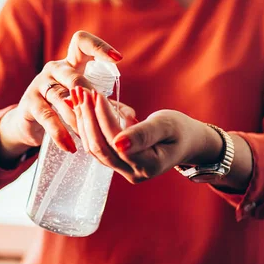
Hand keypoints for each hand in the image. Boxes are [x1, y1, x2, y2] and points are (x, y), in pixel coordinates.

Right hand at [0, 31, 123, 159]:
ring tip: (89, 137)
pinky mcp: (29, 104)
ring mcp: (40, 85)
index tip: (118, 59)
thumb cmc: (64, 107)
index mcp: (71, 63)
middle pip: (73, 76)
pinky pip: (48, 118)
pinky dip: (60, 133)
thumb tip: (131, 116)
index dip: (99, 47)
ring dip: (78, 118)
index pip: (81, 42)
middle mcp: (54, 70)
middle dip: (89, 94)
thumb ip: (106, 104)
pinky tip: (70, 146)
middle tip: (100, 111)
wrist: (29, 123)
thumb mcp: (84, 101)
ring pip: (61, 99)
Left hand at [71, 87, 222, 183]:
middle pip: (100, 147)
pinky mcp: (116, 164)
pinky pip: (96, 147)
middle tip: (81, 91)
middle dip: (88, 117)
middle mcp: (132, 173)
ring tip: (78, 96)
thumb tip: (119, 144)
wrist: (185, 142)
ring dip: (84, 121)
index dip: (103, 117)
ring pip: (94, 148)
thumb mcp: (166, 126)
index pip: (116, 141)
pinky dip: (87, 127)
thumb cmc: (179, 130)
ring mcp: (122, 171)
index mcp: (148, 165)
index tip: (96, 93)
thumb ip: (143, 134)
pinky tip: (83, 108)